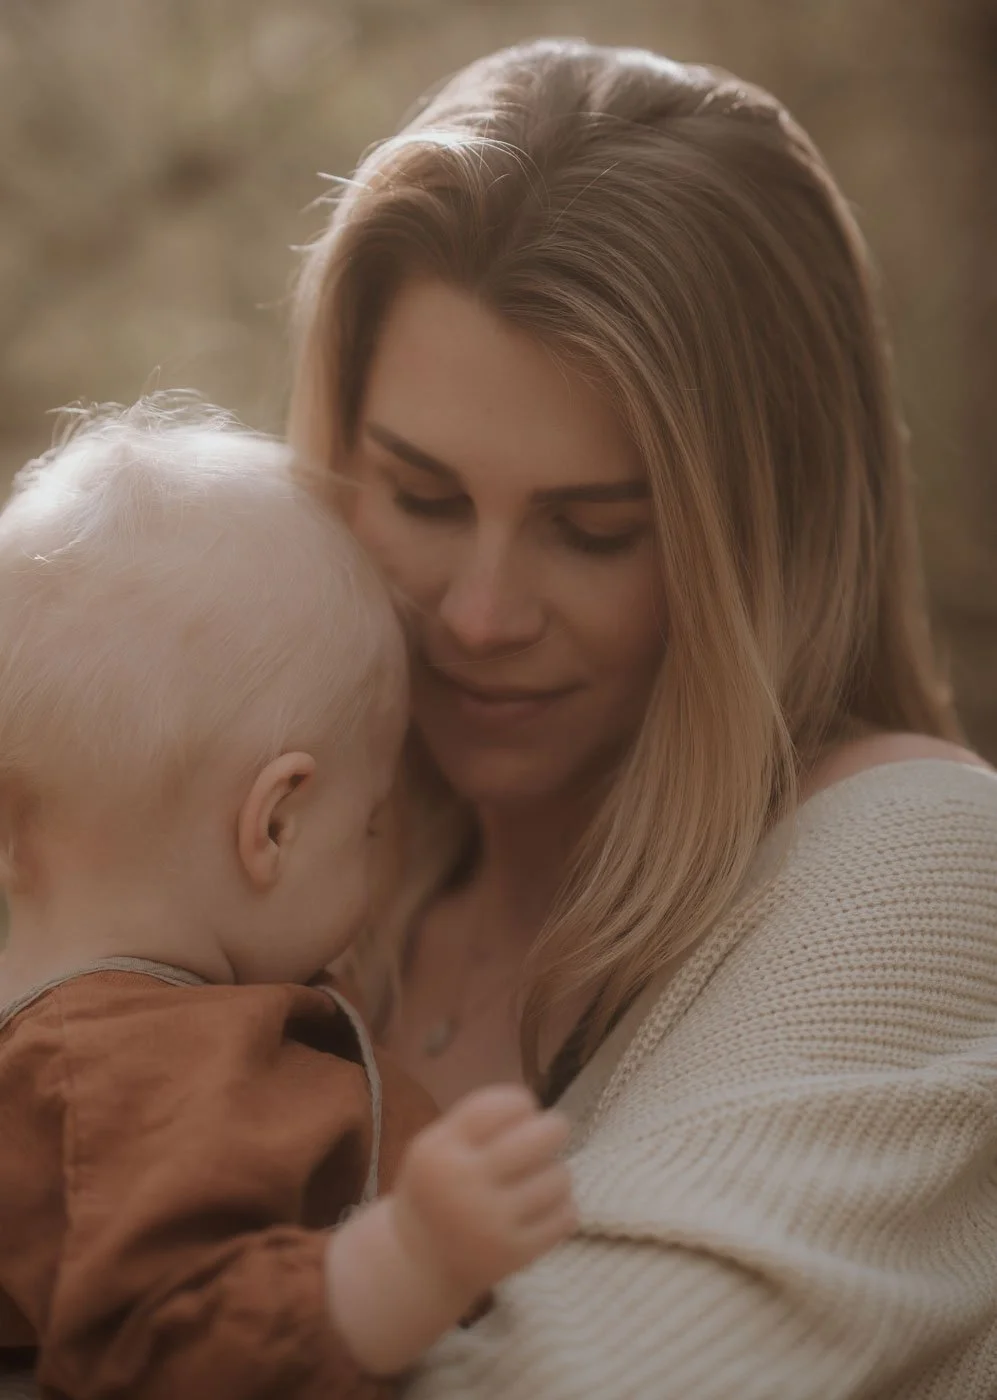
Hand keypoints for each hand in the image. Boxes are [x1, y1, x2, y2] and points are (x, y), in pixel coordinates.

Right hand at [389, 1084, 576, 1306]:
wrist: (419, 1262)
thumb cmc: (435, 1190)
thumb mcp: (435, 1146)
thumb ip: (476, 1121)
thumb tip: (532, 1107)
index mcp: (441, 1150)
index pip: (498, 1105)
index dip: (521, 1103)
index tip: (523, 1111)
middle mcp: (465, 1184)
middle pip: (540, 1136)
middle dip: (553, 1128)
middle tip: (550, 1134)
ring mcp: (492, 1223)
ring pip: (558, 1176)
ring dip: (554, 1172)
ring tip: (538, 1178)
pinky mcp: (516, 1254)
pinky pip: (566, 1215)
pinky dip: (562, 1206)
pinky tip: (544, 1207)